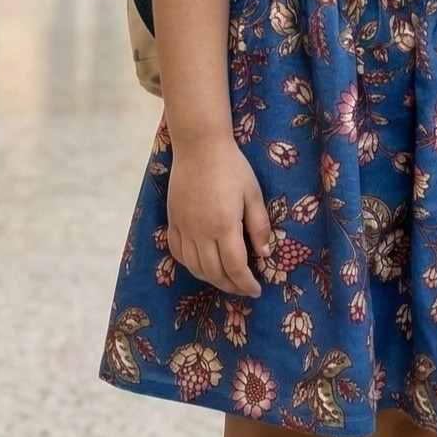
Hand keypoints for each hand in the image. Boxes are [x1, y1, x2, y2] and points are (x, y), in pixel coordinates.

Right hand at [165, 133, 273, 296]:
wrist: (199, 146)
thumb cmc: (232, 167)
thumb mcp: (253, 194)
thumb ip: (259, 226)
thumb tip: (264, 254)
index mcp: (224, 226)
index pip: (235, 267)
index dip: (246, 284)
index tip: (255, 290)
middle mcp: (201, 232)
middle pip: (213, 272)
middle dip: (230, 285)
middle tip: (243, 288)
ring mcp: (183, 227)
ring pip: (194, 267)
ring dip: (210, 278)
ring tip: (225, 279)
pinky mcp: (172, 220)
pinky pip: (178, 252)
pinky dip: (190, 264)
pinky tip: (201, 263)